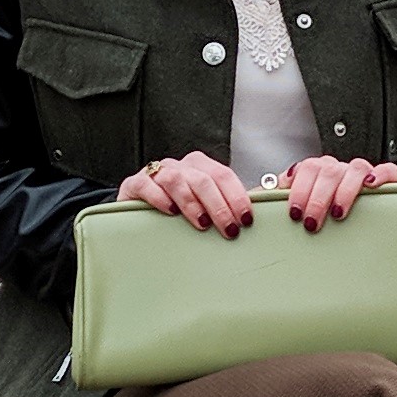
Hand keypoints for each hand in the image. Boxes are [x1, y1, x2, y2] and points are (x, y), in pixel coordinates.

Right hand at [119, 151, 257, 235]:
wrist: (140, 217)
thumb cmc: (179, 214)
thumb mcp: (206, 208)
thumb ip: (230, 206)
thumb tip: (262, 207)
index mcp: (200, 167)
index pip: (223, 175)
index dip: (237, 197)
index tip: (246, 219)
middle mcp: (179, 166)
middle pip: (203, 179)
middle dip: (220, 206)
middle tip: (229, 229)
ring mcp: (156, 174)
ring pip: (177, 179)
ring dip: (193, 203)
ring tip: (202, 223)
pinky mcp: (134, 184)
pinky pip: (147, 184)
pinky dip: (160, 197)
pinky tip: (170, 212)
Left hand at [280, 155, 396, 231]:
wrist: (361, 229)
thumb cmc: (321, 220)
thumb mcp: (299, 212)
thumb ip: (277, 202)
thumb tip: (256, 200)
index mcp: (316, 173)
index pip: (305, 168)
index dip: (298, 189)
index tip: (293, 213)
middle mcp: (339, 170)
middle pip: (327, 169)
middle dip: (316, 197)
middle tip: (310, 222)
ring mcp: (362, 174)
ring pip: (353, 168)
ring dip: (343, 190)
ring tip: (337, 213)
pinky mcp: (386, 181)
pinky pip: (386, 170)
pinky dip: (380, 175)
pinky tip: (371, 187)